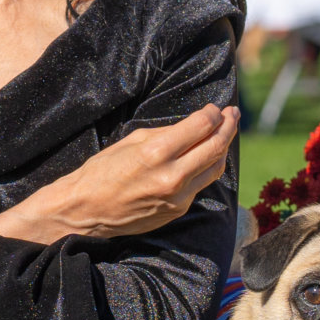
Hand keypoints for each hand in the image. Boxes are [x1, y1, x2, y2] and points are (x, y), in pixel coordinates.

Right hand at [23, 104, 238, 240]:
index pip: (201, 126)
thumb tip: (194, 126)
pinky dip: (207, 167)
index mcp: (157, 153)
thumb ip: (166, 134)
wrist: (86, 210)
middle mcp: (172, 176)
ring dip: (223, 147)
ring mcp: (177, 197)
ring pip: (215, 168)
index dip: (213, 113)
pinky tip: (207, 156)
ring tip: (226, 132)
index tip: (215, 108)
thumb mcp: (132, 142)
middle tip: (234, 114)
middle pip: (216, 146)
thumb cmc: (102, 171)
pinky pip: (201, 185)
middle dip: (228, 127)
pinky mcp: (178, 211)